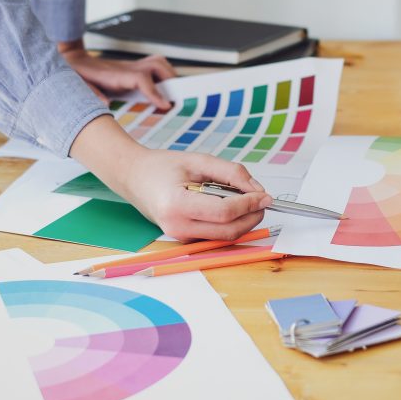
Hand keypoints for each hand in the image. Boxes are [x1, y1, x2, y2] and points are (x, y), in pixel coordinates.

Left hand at [58, 39, 175, 108]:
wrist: (72, 59)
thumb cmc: (77, 73)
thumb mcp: (79, 85)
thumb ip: (91, 93)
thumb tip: (104, 104)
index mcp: (116, 74)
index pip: (142, 79)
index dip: (155, 92)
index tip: (165, 105)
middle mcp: (128, 68)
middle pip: (157, 66)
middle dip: (170, 81)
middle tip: (175, 100)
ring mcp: (131, 67)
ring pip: (158, 63)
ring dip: (169, 76)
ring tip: (173, 93)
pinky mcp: (132, 69)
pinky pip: (153, 67)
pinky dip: (162, 76)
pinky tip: (162, 90)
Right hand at [124, 150, 272, 241]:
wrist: (135, 178)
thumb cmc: (163, 167)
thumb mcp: (199, 160)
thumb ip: (231, 173)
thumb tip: (257, 190)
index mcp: (177, 205)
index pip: (224, 212)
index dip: (249, 204)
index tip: (265, 195)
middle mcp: (177, 226)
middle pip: (228, 231)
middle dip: (252, 217)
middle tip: (262, 199)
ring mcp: (180, 237)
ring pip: (225, 237)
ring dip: (243, 221)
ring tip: (245, 198)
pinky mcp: (185, 239)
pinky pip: (216, 235)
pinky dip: (230, 222)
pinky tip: (228, 205)